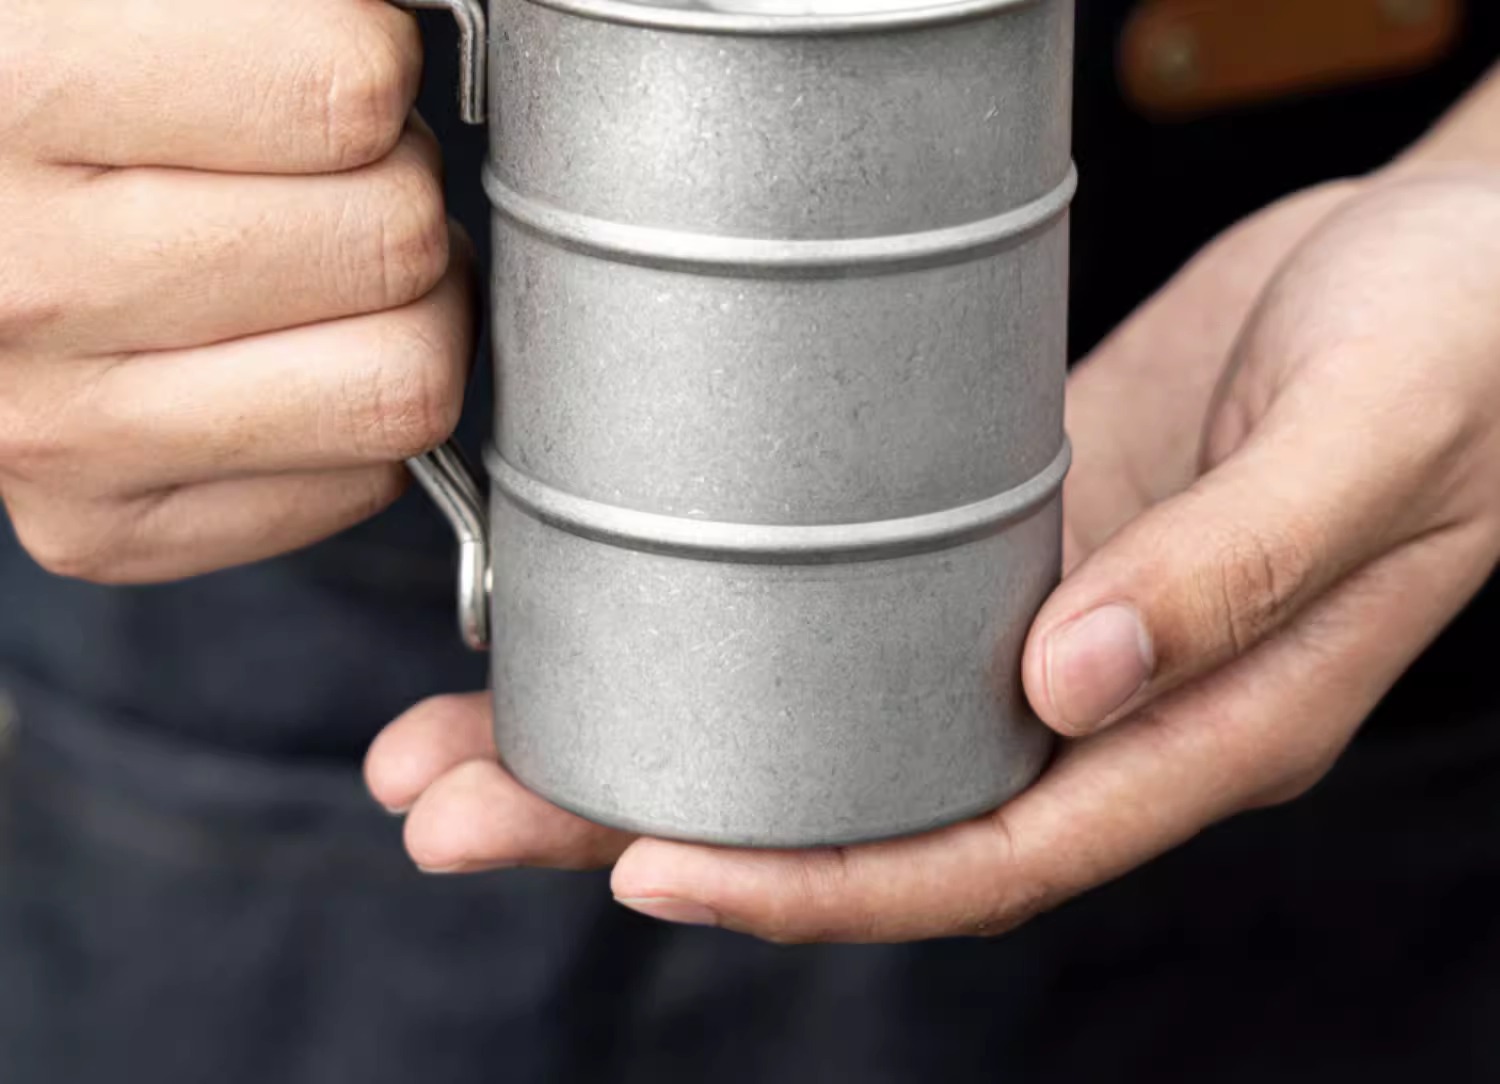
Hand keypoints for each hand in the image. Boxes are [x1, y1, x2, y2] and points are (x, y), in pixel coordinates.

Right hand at [0, 0, 472, 581]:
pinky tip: (293, 361)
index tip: (335, 67)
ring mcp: (57, 426)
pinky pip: (362, 485)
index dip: (378, 61)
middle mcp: (26, 280)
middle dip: (397, 190)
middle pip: (398, 242)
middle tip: (334, 180)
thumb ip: (283, 18)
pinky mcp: (98, 524)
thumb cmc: (59, 93)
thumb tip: (409, 41)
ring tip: (330, 269)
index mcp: (25, 88)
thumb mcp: (140, 1)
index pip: (351, 93)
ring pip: (405, 387)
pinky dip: (358, 421)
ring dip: (405, 315)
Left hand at [366, 168, 1499, 941]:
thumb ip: (1230, 569)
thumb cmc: (1459, 348)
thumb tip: (1066, 677)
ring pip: (828, 716)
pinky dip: (736, 619)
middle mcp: (1099, 701)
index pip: (981, 855)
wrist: (1462, 267)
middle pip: (857, 809)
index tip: (655, 867)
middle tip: (466, 805)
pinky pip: (856, 609)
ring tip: (478, 728)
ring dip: (660, 725)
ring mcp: (1045, 622)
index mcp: (1195, 731)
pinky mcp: (1010, 532)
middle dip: (658, 820)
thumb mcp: (1369, 441)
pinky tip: (629, 606)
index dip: (819, 882)